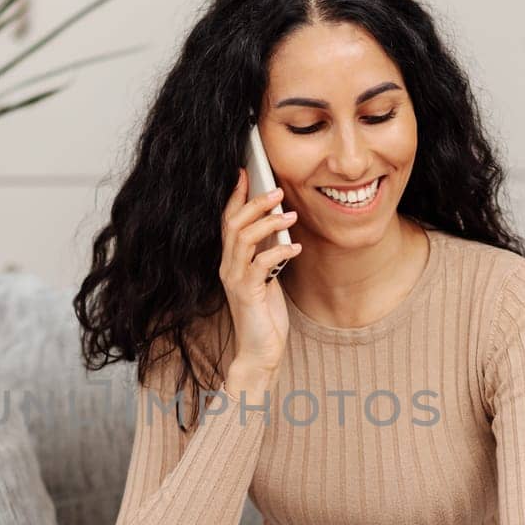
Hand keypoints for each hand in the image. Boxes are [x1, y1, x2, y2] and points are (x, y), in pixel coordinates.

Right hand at [219, 167, 300, 374]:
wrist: (259, 352)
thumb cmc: (265, 316)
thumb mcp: (267, 278)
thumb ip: (267, 254)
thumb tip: (280, 226)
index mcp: (230, 261)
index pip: (227, 221)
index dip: (235, 196)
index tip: (246, 172)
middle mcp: (227, 267)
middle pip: (233, 224)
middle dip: (255, 203)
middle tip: (278, 190)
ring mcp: (234, 280)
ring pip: (243, 239)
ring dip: (268, 223)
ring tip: (290, 214)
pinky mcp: (246, 294)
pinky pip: (260, 264)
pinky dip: (279, 251)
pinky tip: (296, 248)